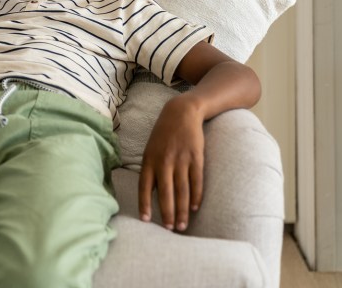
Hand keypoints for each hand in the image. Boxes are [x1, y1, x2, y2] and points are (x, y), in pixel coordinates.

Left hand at [138, 96, 204, 231]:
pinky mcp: (196, 157)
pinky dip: (196, 196)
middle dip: (167, 213)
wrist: (181, 112)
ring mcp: (181, 159)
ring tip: (183, 225)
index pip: (144, 186)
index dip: (145, 204)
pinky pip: (196, 180)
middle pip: (165, 192)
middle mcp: (164, 161)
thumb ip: (150, 170)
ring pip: (181, 190)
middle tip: (170, 229)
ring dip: (182, 210)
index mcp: (149, 160)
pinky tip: (195, 207)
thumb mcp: (150, 149)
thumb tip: (149, 195)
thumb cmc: (163, 135)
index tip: (146, 220)